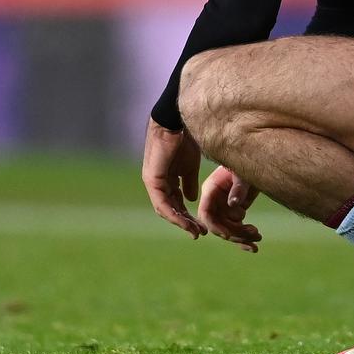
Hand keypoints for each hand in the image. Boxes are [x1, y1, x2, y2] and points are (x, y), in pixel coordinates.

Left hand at [141, 118, 207, 238]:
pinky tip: (186, 222)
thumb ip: (189, 182)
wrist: (179, 121)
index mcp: (165, 178)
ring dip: (180, 222)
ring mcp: (152, 181)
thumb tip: (191, 199)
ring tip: (195, 231)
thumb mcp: (190, 165)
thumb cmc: (185, 138)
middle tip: (199, 232)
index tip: (201, 225)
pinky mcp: (152, 179)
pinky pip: (162, 202)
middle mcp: (156, 182)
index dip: (187, 215)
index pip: (174, 202)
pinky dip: (174, 214)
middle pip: (169, 208)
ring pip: (165, 209)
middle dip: (185, 221)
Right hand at [198, 165, 262, 251]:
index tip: (228, 235)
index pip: (206, 213)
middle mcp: (215, 201)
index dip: (215, 226)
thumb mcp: (243, 172)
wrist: (258, 158)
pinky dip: (244, 239)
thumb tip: (233, 204)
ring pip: (228, 230)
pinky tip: (254, 247)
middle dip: (234, 233)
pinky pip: (236, 228)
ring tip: (258, 237)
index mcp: (210, 190)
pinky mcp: (234, 211)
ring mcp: (224, 207)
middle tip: (254, 234)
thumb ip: (238, 187)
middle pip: (218, 225)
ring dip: (242, 237)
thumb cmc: (248, 160)